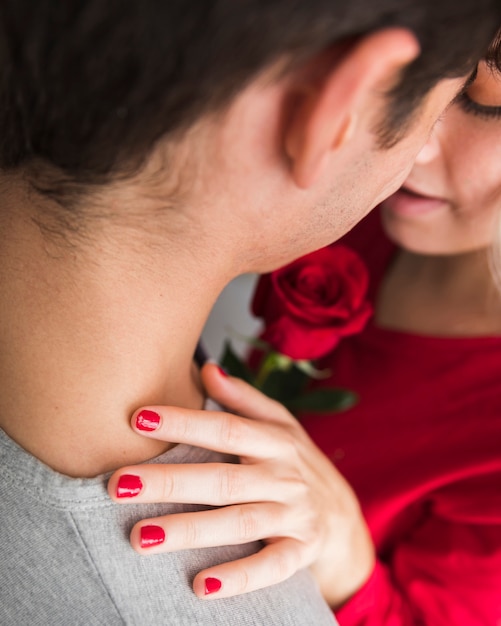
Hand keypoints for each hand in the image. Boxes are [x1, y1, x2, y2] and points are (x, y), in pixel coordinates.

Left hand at [108, 362, 374, 603]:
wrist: (344, 517)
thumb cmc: (298, 463)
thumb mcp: (282, 425)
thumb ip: (245, 399)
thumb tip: (207, 368)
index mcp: (276, 441)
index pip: (226, 428)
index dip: (185, 422)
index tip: (139, 418)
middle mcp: (284, 476)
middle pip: (223, 479)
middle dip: (171, 481)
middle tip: (119, 484)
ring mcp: (294, 516)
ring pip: (239, 523)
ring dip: (190, 530)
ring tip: (140, 536)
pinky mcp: (300, 553)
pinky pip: (270, 568)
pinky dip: (238, 579)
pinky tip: (200, 586)